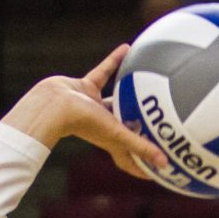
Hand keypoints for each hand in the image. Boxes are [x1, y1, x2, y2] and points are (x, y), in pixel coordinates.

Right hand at [0, 48, 165, 180]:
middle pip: (126, 128)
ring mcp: (93, 106)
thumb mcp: (117, 134)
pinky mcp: (85, 87)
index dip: (142, 166)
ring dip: (130, 92)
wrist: (52, 105)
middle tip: (161, 119)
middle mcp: (104, 125)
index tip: (159, 169)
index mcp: (111, 141)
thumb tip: (165, 165)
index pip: (130, 158)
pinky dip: (114, 60)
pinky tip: (127, 47)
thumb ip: (141, 147)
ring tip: (148, 82)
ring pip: (117, 98)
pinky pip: (104, 72)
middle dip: (141, 126)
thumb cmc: (83, 123)